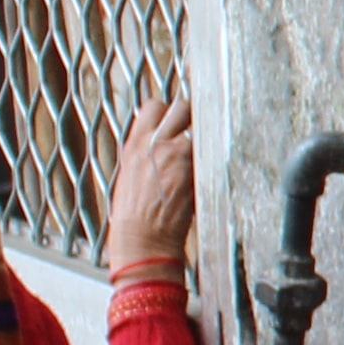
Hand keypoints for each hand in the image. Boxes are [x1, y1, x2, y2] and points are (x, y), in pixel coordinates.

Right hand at [103, 100, 195, 275]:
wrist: (143, 238)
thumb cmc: (134, 214)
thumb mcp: (130, 171)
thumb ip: (146, 150)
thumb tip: (161, 138)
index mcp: (135, 143)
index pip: (154, 106)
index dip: (166, 110)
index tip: (173, 118)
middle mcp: (156, 144)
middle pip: (181, 107)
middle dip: (190, 115)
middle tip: (195, 128)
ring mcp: (179, 156)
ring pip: (201, 129)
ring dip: (205, 138)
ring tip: (204, 152)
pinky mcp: (197, 171)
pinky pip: (212, 153)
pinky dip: (213, 158)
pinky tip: (211, 169)